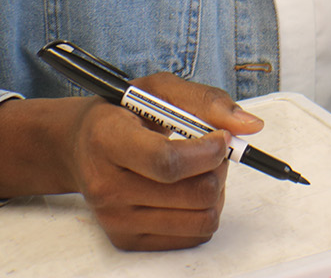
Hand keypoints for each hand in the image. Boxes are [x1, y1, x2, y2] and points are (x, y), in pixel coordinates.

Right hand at [69, 73, 263, 249]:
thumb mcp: (159, 90)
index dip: (208, 152)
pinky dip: (204, 211)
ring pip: (202, 218)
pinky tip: (190, 190)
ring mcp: (115, 219)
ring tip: (202, 170)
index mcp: (107, 140)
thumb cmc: (124, 114)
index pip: (167, 162)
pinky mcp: (127, 240)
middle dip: (219, 168)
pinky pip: (194, 236)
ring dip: (216, 191)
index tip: (221, 138)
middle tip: (213, 150)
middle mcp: (106, 186)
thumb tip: (250, 126)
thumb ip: (207, 101)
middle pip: (194, 193)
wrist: (80, 146)